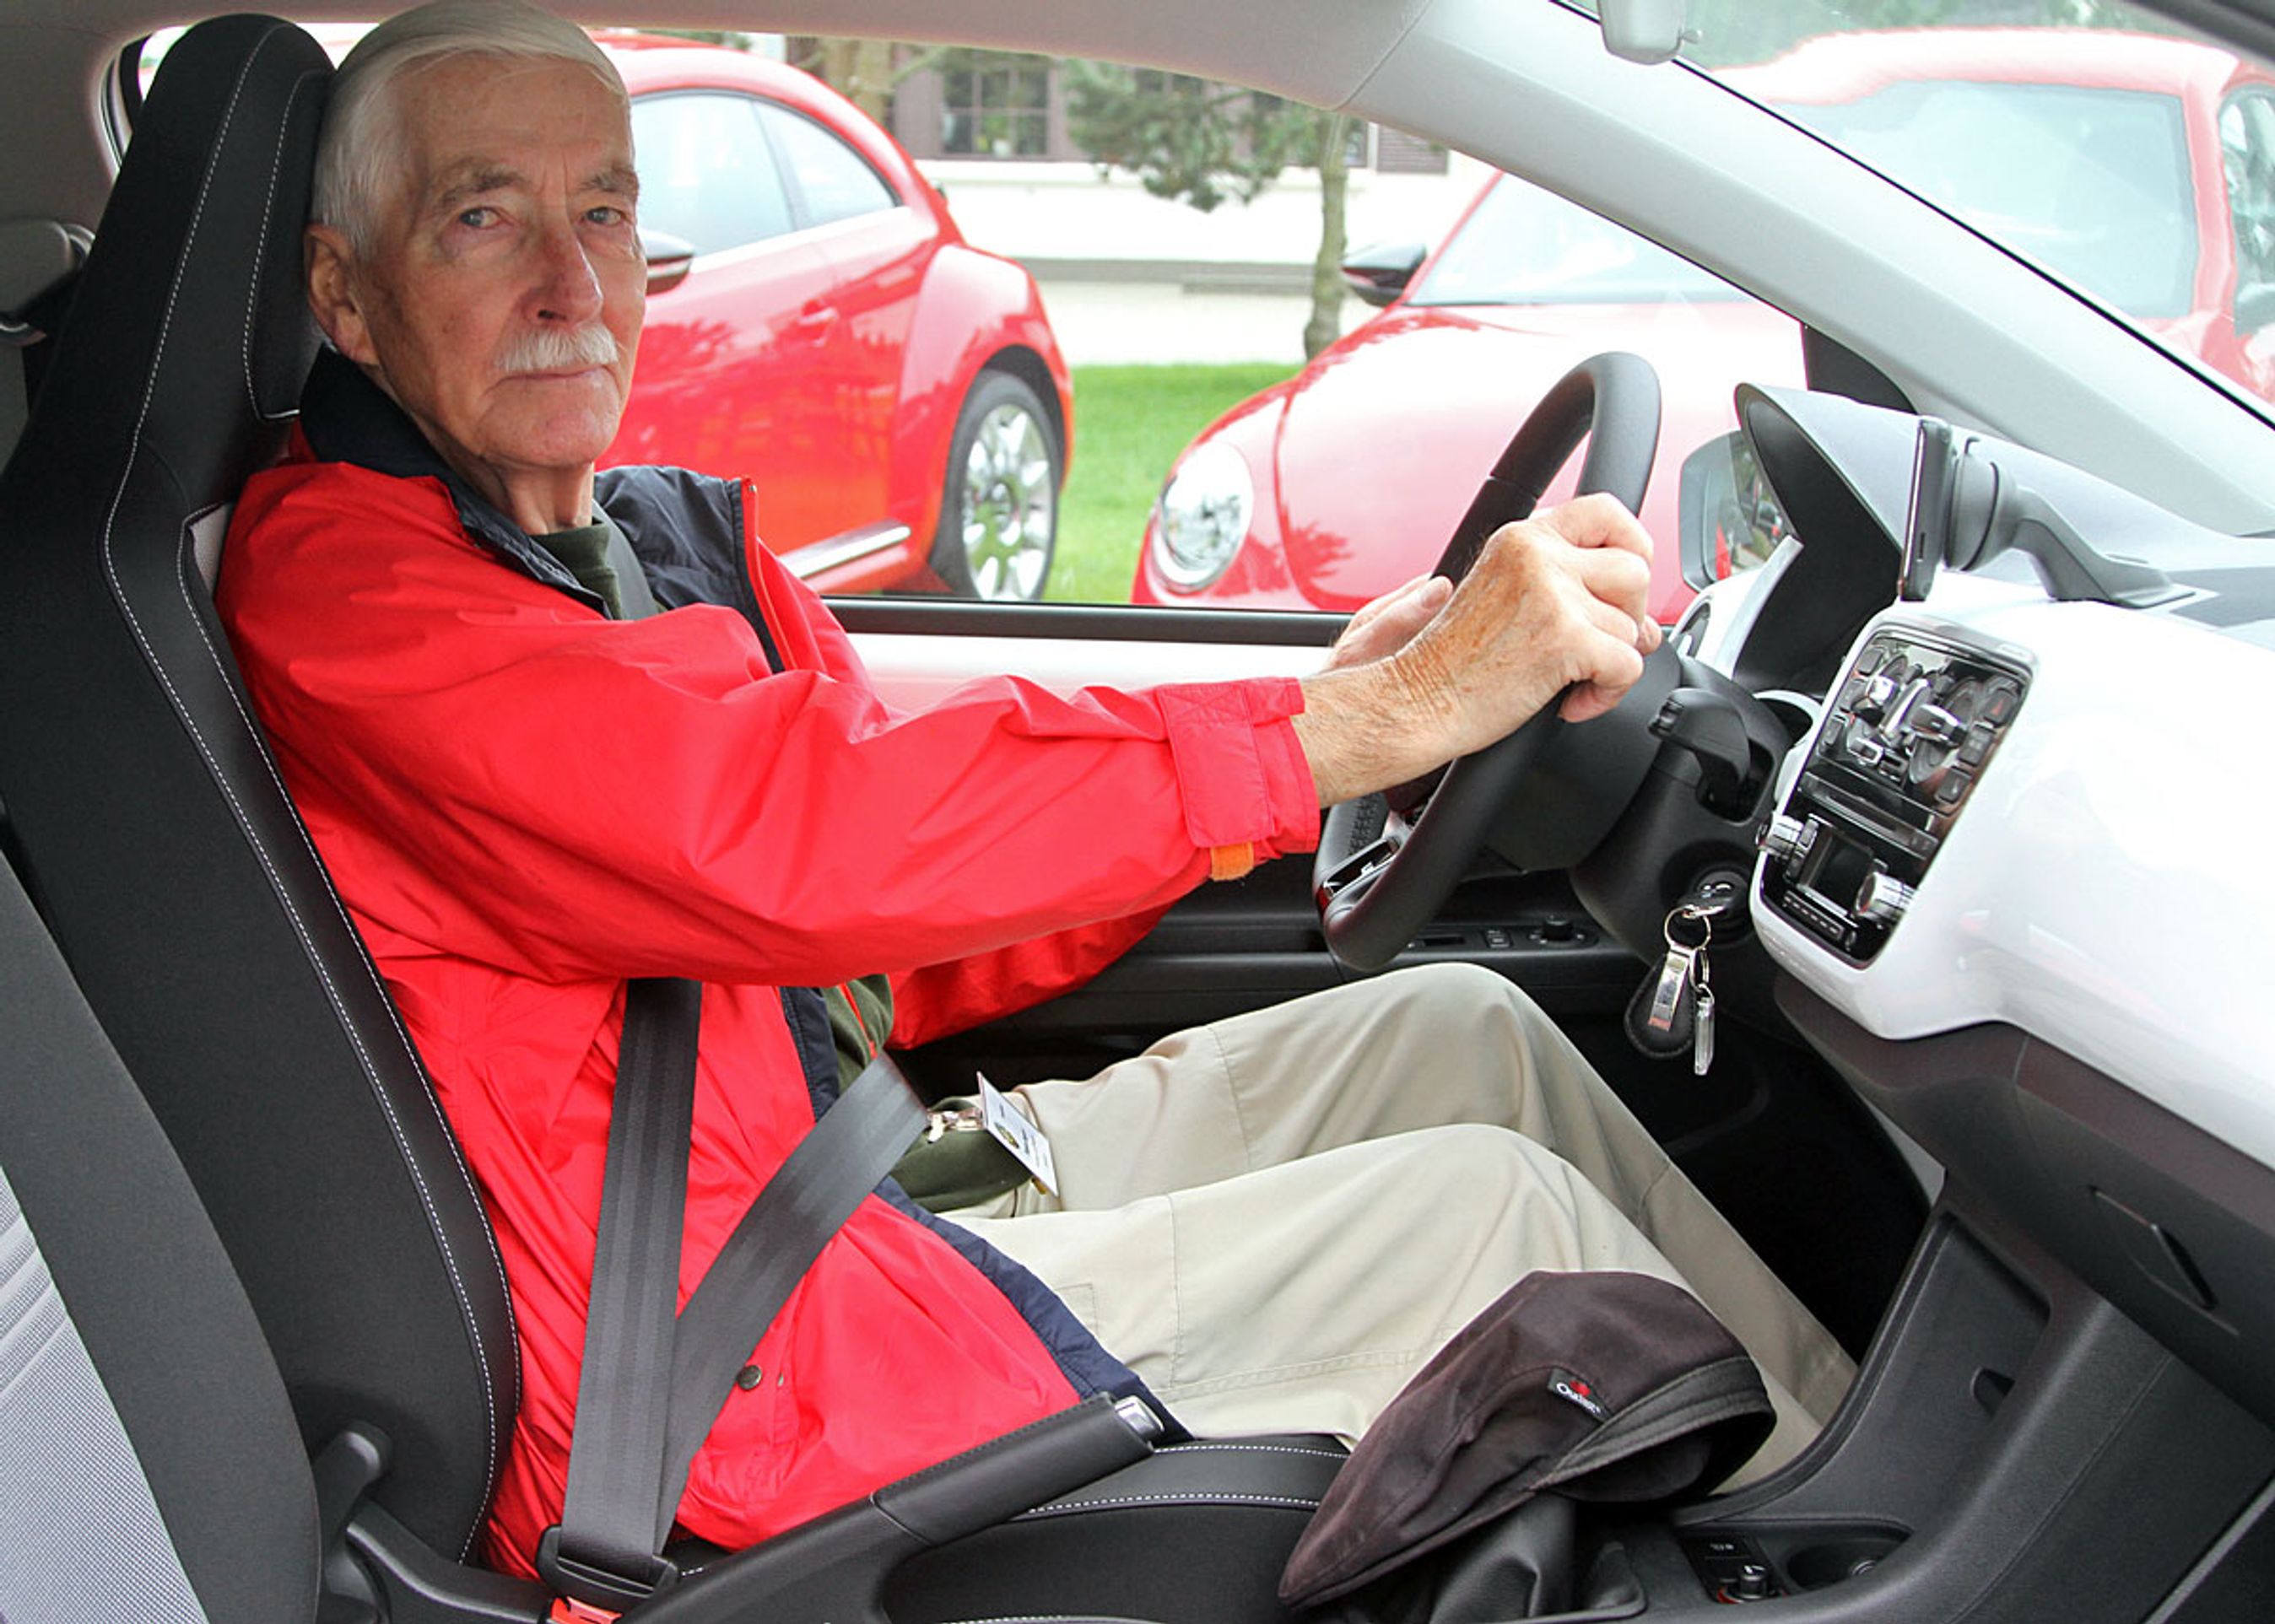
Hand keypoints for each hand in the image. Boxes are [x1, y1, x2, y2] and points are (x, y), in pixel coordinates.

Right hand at [1293, 494, 1660, 804]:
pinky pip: (1629, 665)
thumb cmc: (1449, 666)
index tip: (1623, 588)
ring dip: (1611, 664)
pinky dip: (1608, 694)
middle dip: (1628, 618)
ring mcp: (1552, 594)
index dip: (1633, 547)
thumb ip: (1560, 588)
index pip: (1606, 512)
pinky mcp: (1565, 638)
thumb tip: (1642, 622)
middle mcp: (1537, 555)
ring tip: (1570, 682)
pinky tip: (1571, 702)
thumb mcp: (1500, 598)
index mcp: (1521, 538)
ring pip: (1632, 627)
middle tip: (1595, 648)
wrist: (1414, 703)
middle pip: (1635, 571)